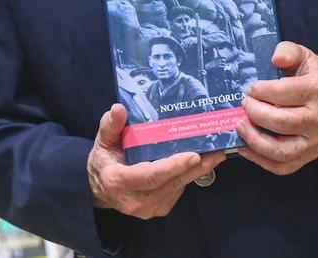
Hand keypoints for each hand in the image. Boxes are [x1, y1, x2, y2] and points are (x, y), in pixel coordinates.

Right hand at [88, 103, 225, 219]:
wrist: (100, 188)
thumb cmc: (103, 161)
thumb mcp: (102, 140)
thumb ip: (110, 125)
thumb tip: (119, 108)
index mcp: (118, 181)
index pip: (150, 176)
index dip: (173, 166)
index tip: (193, 156)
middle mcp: (135, 199)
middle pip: (171, 182)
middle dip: (196, 167)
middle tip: (217, 150)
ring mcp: (148, 208)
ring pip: (178, 187)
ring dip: (198, 171)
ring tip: (215, 153)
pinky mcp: (159, 209)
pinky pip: (177, 190)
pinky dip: (189, 176)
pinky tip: (201, 162)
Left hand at [235, 41, 317, 175]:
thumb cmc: (312, 78)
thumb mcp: (304, 57)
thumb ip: (288, 51)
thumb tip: (275, 58)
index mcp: (317, 90)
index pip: (283, 92)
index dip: (261, 90)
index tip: (250, 88)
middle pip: (280, 122)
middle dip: (254, 113)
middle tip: (243, 104)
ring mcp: (314, 142)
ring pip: (280, 150)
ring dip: (254, 140)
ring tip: (239, 125)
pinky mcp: (307, 157)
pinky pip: (282, 167)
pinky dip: (260, 160)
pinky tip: (245, 146)